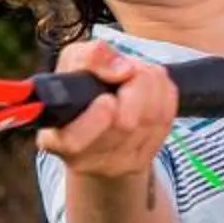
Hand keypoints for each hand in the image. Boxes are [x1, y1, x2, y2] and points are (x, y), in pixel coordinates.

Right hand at [34, 40, 184, 188]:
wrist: (97, 123)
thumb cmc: (79, 90)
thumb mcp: (72, 62)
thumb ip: (89, 57)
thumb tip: (123, 69)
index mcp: (56, 137)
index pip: (74, 141)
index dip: (96, 119)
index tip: (106, 100)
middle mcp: (83, 159)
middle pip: (125, 124)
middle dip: (134, 85)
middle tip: (125, 72)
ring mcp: (115, 165)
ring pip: (152, 117)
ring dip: (151, 85)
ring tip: (137, 76)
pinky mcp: (141, 162)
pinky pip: (167, 119)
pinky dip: (164, 95)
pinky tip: (151, 89)